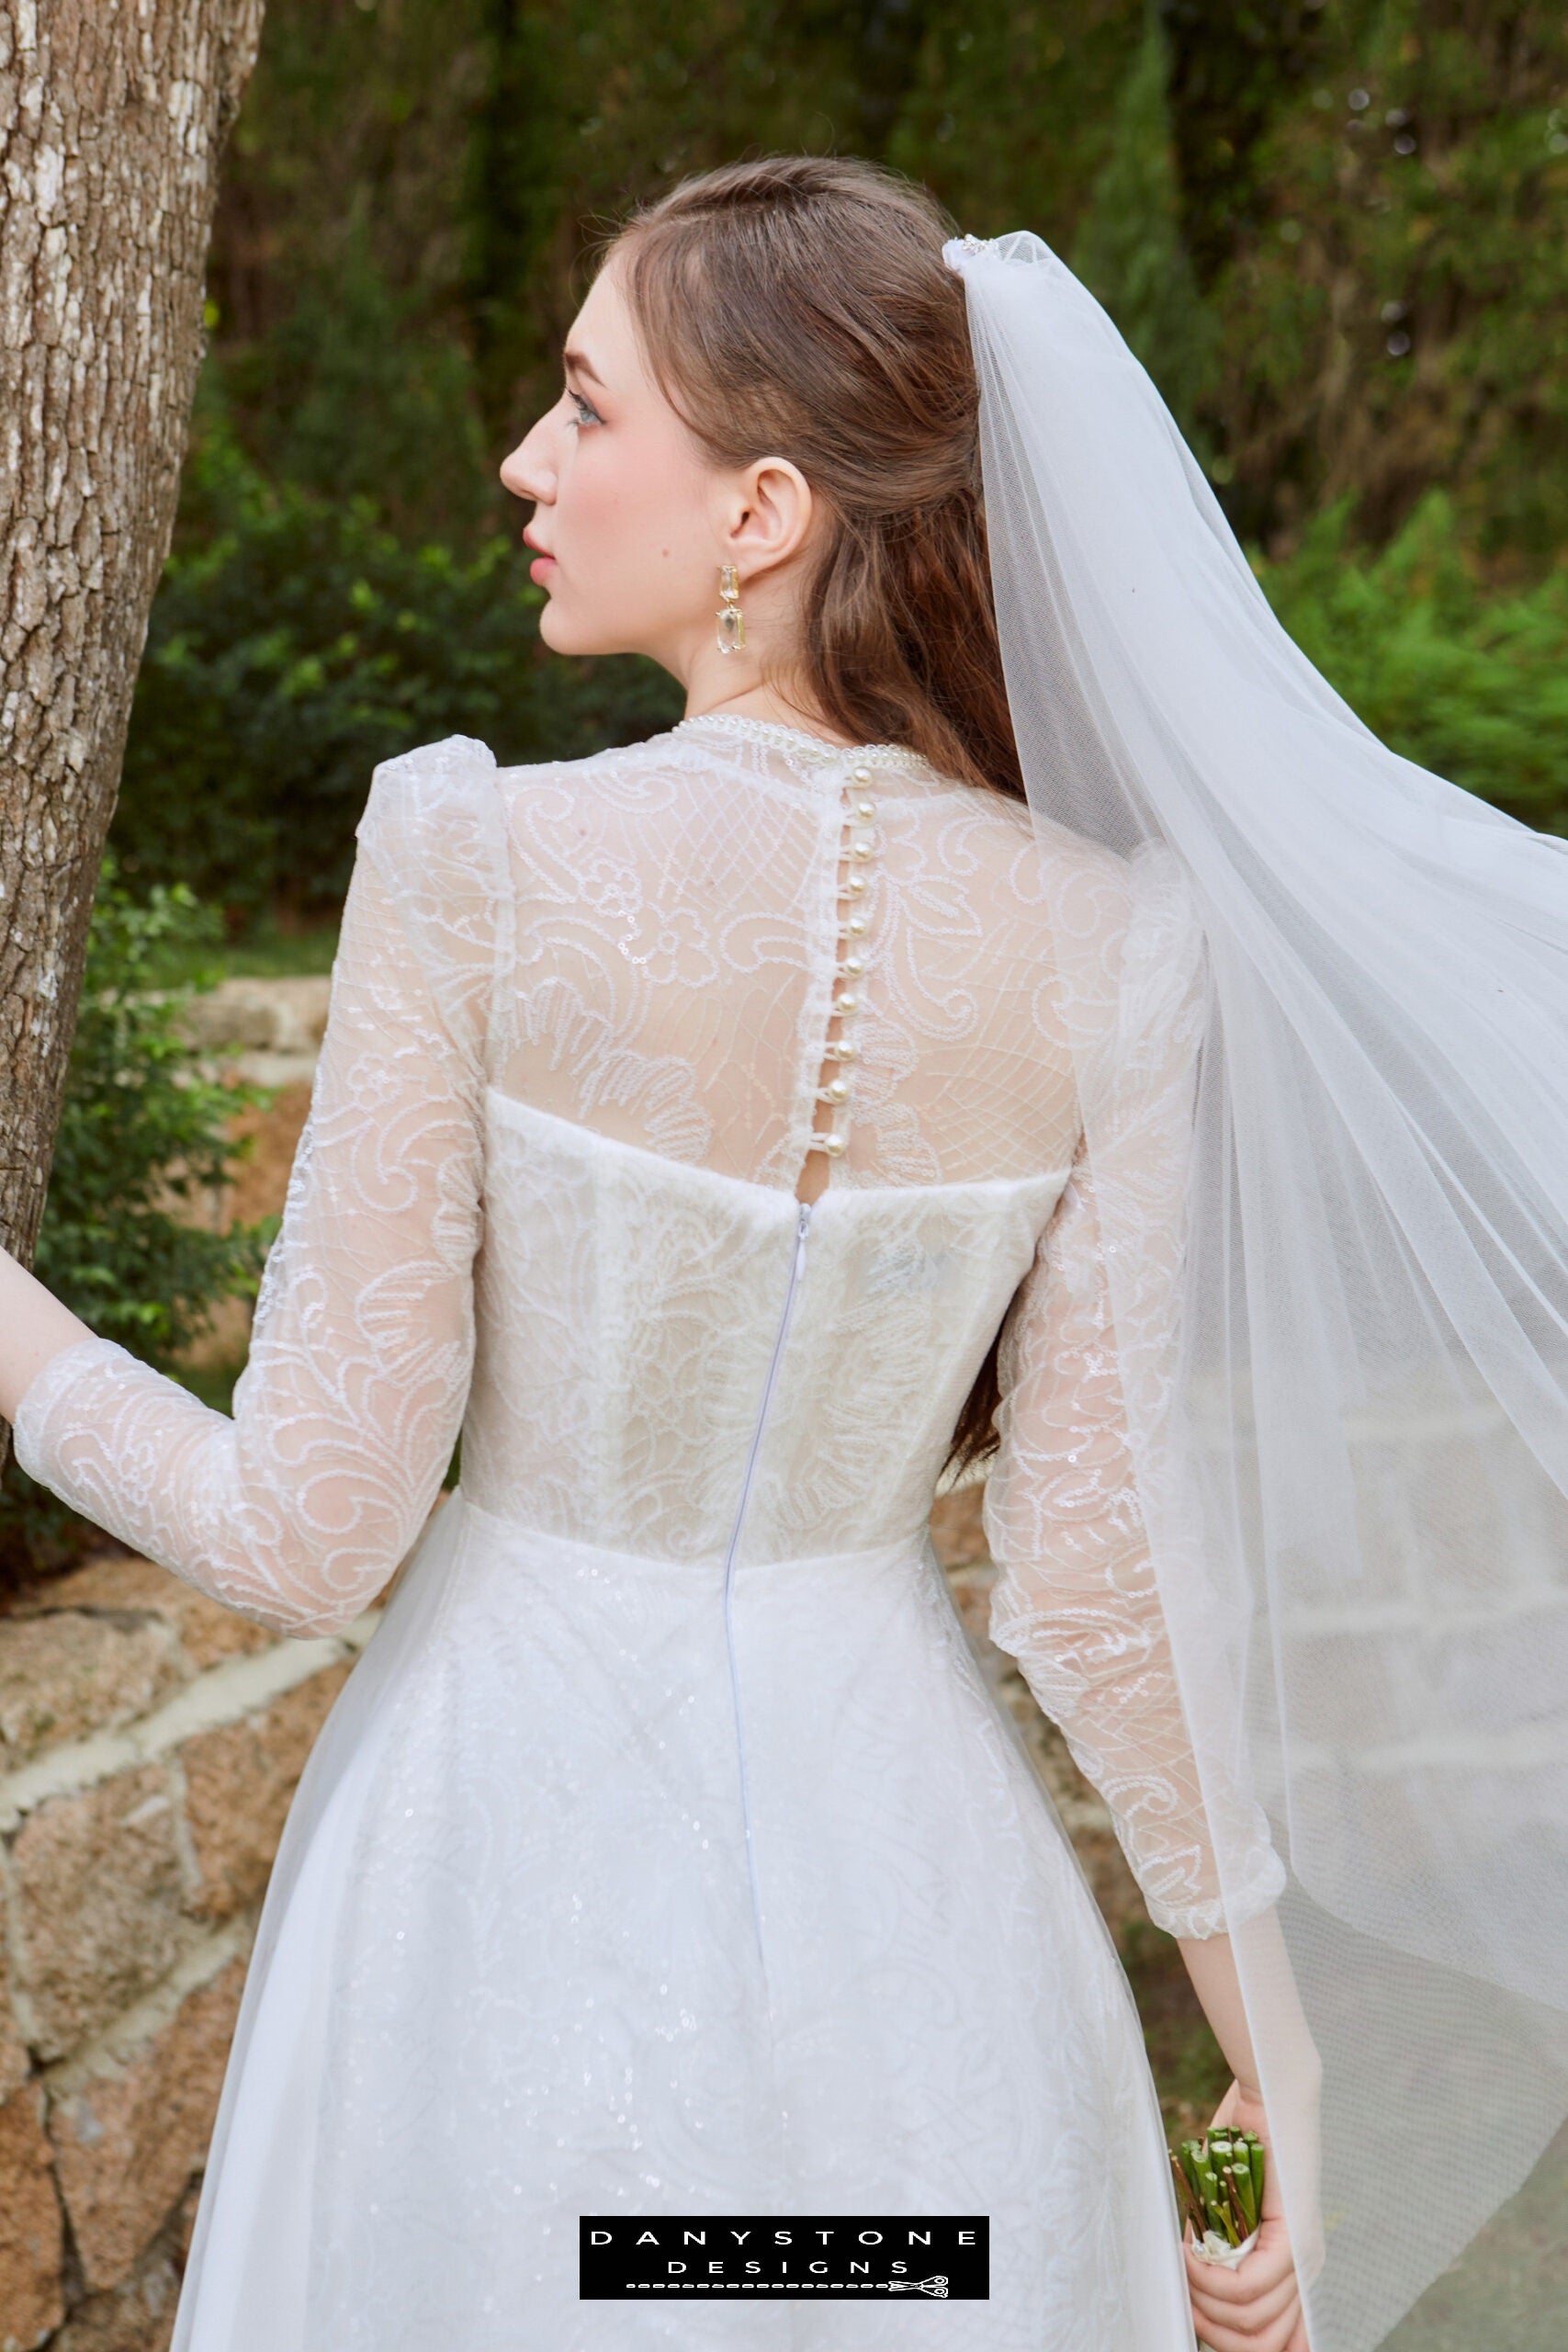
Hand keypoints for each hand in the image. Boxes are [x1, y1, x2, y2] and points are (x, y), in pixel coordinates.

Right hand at [1183, 2079, 1316, 2351]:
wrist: (1269, 2095)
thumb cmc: (1241, 2145)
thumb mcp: (1225, 2212)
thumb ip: (1221, 2255)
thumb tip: (1192, 2299)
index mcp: (1294, 2270)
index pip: (1279, 2343)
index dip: (1232, 2346)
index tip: (1194, 2322)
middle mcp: (1306, 2272)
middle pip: (1261, 2344)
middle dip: (1211, 2331)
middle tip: (1182, 2297)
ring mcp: (1303, 2257)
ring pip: (1250, 2320)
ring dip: (1204, 2299)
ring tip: (1182, 2264)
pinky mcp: (1293, 2238)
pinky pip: (1247, 2287)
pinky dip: (1207, 2278)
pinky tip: (1187, 2252)